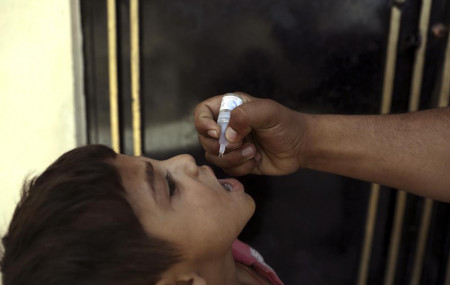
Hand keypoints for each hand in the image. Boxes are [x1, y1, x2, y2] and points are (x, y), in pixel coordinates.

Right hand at [194, 92, 308, 175]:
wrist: (301, 147)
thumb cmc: (286, 124)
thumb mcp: (268, 111)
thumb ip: (245, 116)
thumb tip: (227, 134)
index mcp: (230, 108)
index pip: (201, 112)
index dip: (203, 123)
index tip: (217, 133)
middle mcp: (226, 126)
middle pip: (204, 138)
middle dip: (222, 146)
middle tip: (244, 143)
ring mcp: (231, 145)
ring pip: (213, 156)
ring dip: (233, 158)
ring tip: (253, 152)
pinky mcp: (237, 161)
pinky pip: (226, 169)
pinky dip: (241, 167)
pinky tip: (256, 160)